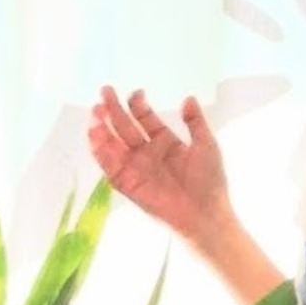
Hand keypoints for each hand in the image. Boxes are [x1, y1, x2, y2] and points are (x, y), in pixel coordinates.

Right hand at [87, 87, 230, 247]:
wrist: (204, 213)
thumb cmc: (210, 181)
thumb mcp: (206, 145)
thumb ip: (195, 121)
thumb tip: (189, 97)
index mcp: (165, 142)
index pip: (145, 119)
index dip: (138, 105)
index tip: (136, 92)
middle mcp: (147, 153)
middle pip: (125, 127)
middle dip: (114, 109)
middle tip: (105, 91)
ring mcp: (136, 168)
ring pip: (112, 144)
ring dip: (102, 127)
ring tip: (96, 111)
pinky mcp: (127, 184)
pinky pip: (109, 166)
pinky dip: (100, 151)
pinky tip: (95, 134)